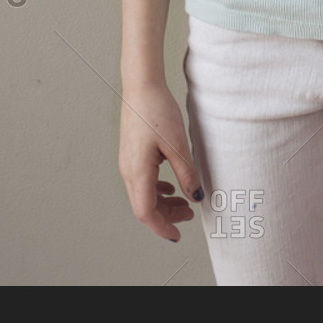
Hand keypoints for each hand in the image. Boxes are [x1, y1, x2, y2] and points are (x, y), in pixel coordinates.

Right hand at [118, 82, 202, 241]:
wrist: (142, 87)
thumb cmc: (157, 111)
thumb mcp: (178, 145)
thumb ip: (187, 173)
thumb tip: (194, 197)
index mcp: (137, 171)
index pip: (146, 212)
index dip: (162, 227)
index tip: (177, 235)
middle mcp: (128, 171)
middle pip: (144, 206)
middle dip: (166, 216)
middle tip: (189, 215)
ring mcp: (128, 163)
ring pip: (143, 195)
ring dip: (163, 203)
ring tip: (184, 201)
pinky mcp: (132, 155)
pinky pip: (143, 182)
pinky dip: (158, 189)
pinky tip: (172, 185)